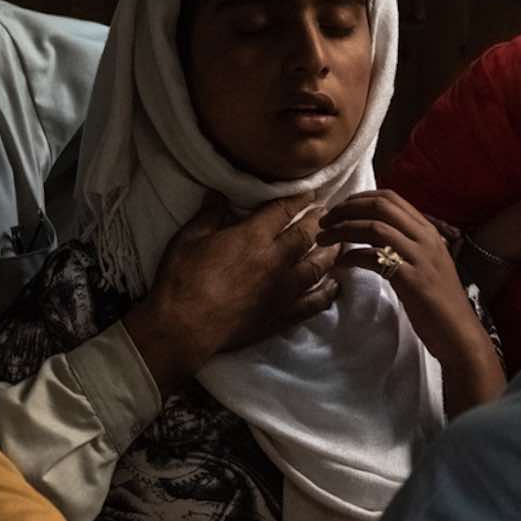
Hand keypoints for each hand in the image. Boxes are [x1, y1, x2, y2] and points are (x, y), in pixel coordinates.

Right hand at [122, 193, 339, 390]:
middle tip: (329, 213)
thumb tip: (219, 194)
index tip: (310, 194)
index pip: (283, 210)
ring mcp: (283, 290)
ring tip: (339, 242)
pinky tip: (334, 286)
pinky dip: (326, 293)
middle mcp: (275, 260)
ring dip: (331, 252)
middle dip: (319, 221)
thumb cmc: (182, 280)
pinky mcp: (281, 315)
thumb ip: (209, 215)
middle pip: (307, 235)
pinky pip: (313, 303)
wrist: (185, 327)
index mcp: (252, 237)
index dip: (299, 199)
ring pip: (318, 266)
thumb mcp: (189, 239)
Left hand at [322, 189, 507, 413]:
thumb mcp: (426, 263)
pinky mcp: (411, 279)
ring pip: (375, 227)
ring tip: (323, 239)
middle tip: (325, 221)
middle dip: (346, 209)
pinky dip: (353, 257)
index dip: (359, 198)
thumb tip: (375, 235)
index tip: (339, 209)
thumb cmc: (439, 302)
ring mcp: (420, 257)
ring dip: (343, 229)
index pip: (390, 197)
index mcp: (428, 230)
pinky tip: (341, 263)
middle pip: (380, 206)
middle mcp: (425, 237)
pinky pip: (375, 257)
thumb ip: (406, 245)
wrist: (458, 332)